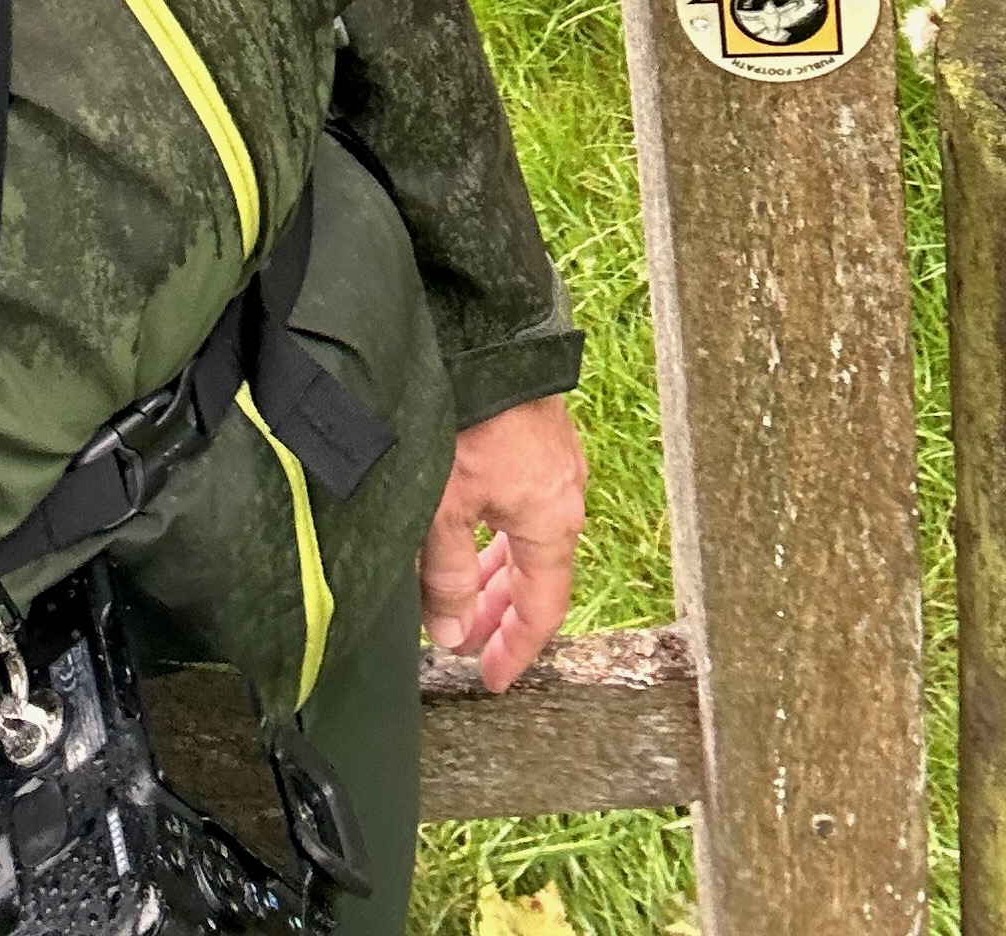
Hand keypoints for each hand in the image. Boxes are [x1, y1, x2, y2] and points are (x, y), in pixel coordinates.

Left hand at [419, 394, 586, 693]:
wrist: (486, 328)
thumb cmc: (466, 416)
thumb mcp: (443, 505)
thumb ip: (445, 576)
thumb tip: (449, 634)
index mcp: (551, 521)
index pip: (542, 607)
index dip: (515, 647)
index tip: (492, 678)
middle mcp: (563, 493)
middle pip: (534, 573)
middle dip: (497, 611)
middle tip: (461, 642)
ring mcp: (552, 459)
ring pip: (525, 535)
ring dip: (493, 570)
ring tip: (457, 595)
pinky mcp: (533, 430)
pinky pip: (519, 501)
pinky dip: (494, 531)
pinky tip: (465, 530)